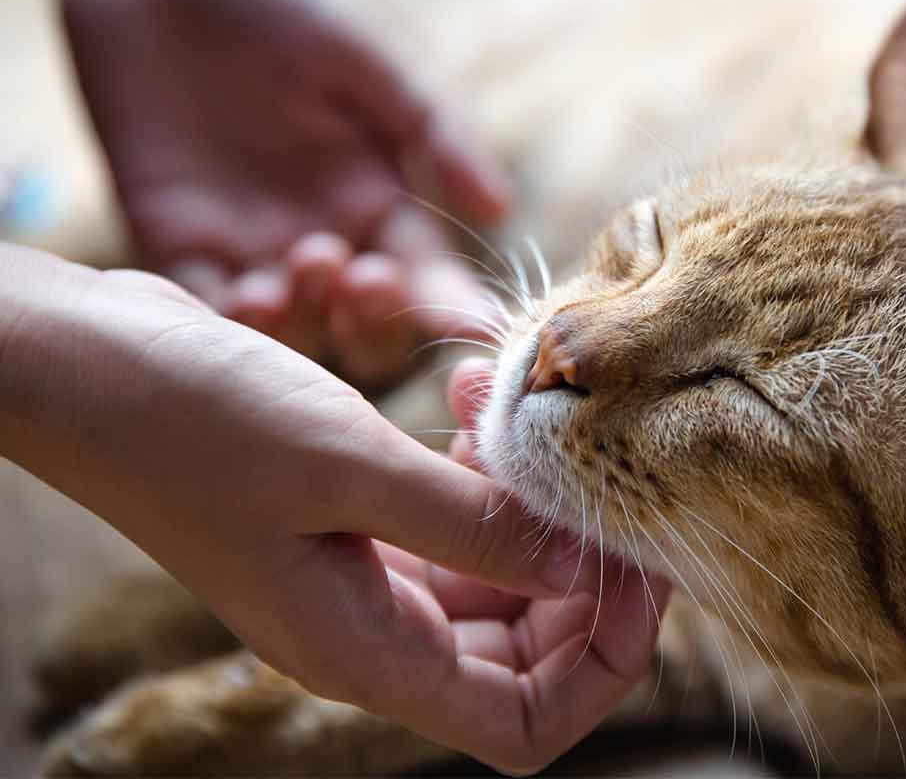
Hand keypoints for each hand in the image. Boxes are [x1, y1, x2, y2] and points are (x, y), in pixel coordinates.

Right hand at [0, 247, 667, 773]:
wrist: (84, 368)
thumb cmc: (193, 420)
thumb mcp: (347, 465)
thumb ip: (473, 524)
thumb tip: (581, 566)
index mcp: (367, 652)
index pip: (524, 725)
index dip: (600, 663)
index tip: (633, 569)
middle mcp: (370, 632)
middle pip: (526, 653)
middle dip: (579, 572)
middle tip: (600, 474)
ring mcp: (358, 580)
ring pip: (492, 578)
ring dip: (523, 503)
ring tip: (511, 406)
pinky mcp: (349, 525)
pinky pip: (446, 525)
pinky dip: (475, 475)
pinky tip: (469, 402)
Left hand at [59, 0, 508, 384]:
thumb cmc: (276, 8)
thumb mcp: (369, 63)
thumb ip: (435, 133)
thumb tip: (500, 211)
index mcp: (379, 203)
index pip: (427, 273)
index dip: (453, 304)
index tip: (478, 325)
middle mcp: (325, 241)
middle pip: (366, 323)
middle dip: (377, 318)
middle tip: (369, 277)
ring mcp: (254, 253)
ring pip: (297, 330)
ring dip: (312, 318)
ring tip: (309, 262)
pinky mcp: (183, 250)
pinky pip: (211, 311)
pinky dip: (233, 322)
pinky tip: (251, 294)